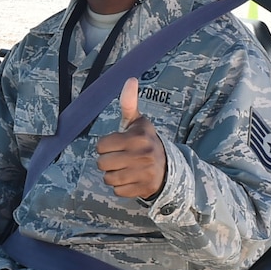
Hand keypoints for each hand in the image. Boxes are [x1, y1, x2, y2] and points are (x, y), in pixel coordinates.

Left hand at [96, 78, 165, 199]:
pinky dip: (121, 187)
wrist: (169, 167)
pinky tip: (131, 179)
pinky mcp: (144, 188)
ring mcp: (144, 173)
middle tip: (119, 158)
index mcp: (137, 137)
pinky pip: (117, 191)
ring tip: (124, 168)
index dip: (105, 146)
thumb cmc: (145, 142)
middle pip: (102, 163)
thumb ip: (129, 103)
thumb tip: (130, 79)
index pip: (101, 145)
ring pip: (108, 178)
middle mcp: (142, 155)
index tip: (116, 145)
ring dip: (112, 175)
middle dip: (107, 161)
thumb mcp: (137, 123)